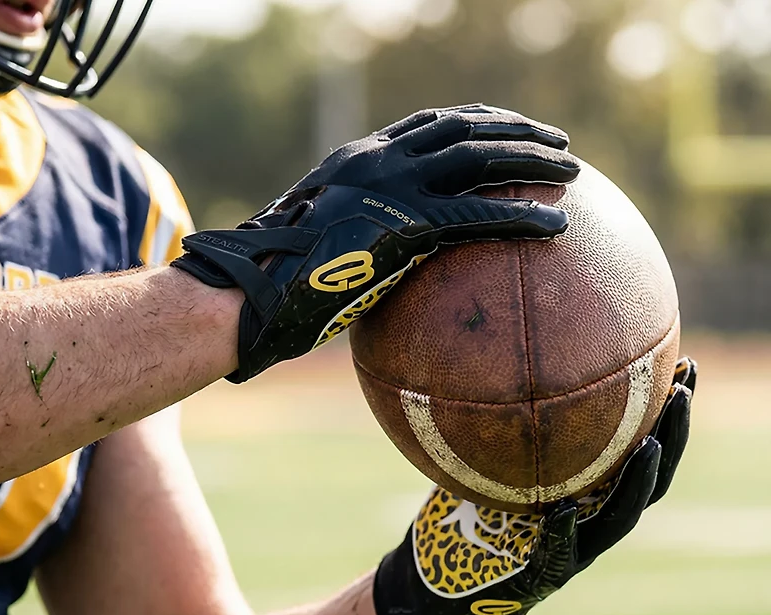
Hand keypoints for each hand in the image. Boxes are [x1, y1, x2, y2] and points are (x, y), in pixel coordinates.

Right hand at [173, 104, 579, 381]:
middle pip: (461, 128)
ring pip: (475, 159)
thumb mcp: (316, 244)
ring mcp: (388, 187)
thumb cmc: (274, 279)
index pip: (427, 124)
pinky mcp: (400, 227)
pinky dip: (519, 218)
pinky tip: (557, 226)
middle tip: (555, 141)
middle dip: (514, 130)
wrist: (248, 289)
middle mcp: (377, 159)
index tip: (504, 127)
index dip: (473, 120)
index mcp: (359, 159)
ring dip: (529, 160)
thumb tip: (375, 268)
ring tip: (571, 170)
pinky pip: (473, 218)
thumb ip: (353, 239)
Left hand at [374, 357, 695, 614]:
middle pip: (649, 480)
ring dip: (637, 482)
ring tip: (651, 444)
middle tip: (683, 391)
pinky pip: (558, 555)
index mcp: (587, 496)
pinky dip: (563, 532)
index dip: (666, 416)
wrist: (446, 589)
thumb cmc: (469, 522)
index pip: (640, 451)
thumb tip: (493, 367)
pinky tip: (563, 510)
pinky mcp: (541, 577)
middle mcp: (590, 522)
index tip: (684, 367)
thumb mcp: (489, 466)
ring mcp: (572, 553)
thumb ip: (502, 430)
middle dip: (671, 437)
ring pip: (619, 520)